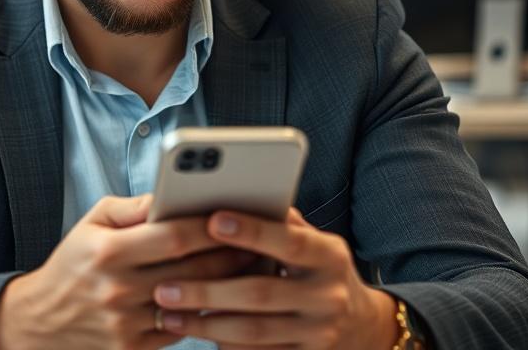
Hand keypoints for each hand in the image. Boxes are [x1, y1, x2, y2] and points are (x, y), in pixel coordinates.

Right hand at [0, 194, 256, 349]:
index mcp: (109, 252)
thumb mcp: (92, 222)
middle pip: (193, 271)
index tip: (237, 213)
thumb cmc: (73, 263)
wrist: (41, 322)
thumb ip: (133, 208)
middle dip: (232, 254)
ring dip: (229, 285)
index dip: (210, 226)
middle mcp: (119, 289)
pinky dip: (207, 313)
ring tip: (254, 266)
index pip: (174, 236)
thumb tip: (171, 194)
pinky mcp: (134, 349)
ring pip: (193, 303)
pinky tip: (227, 297)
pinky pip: (183, 330)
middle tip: (262, 240)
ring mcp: (128, 324)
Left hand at [152, 207, 399, 348]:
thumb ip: (281, 223)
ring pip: (253, 332)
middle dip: (207, 291)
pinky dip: (224, 345)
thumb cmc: (318, 269)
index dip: (252, 231)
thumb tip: (237, 192)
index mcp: (329, 256)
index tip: (212, 220)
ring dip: (205, 324)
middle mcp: (328, 296)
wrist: (362, 326)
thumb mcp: (313, 241)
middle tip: (165, 287)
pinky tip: (195, 334)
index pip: (290, 241)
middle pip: (260, 293)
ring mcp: (319, 334)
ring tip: (167, 315)